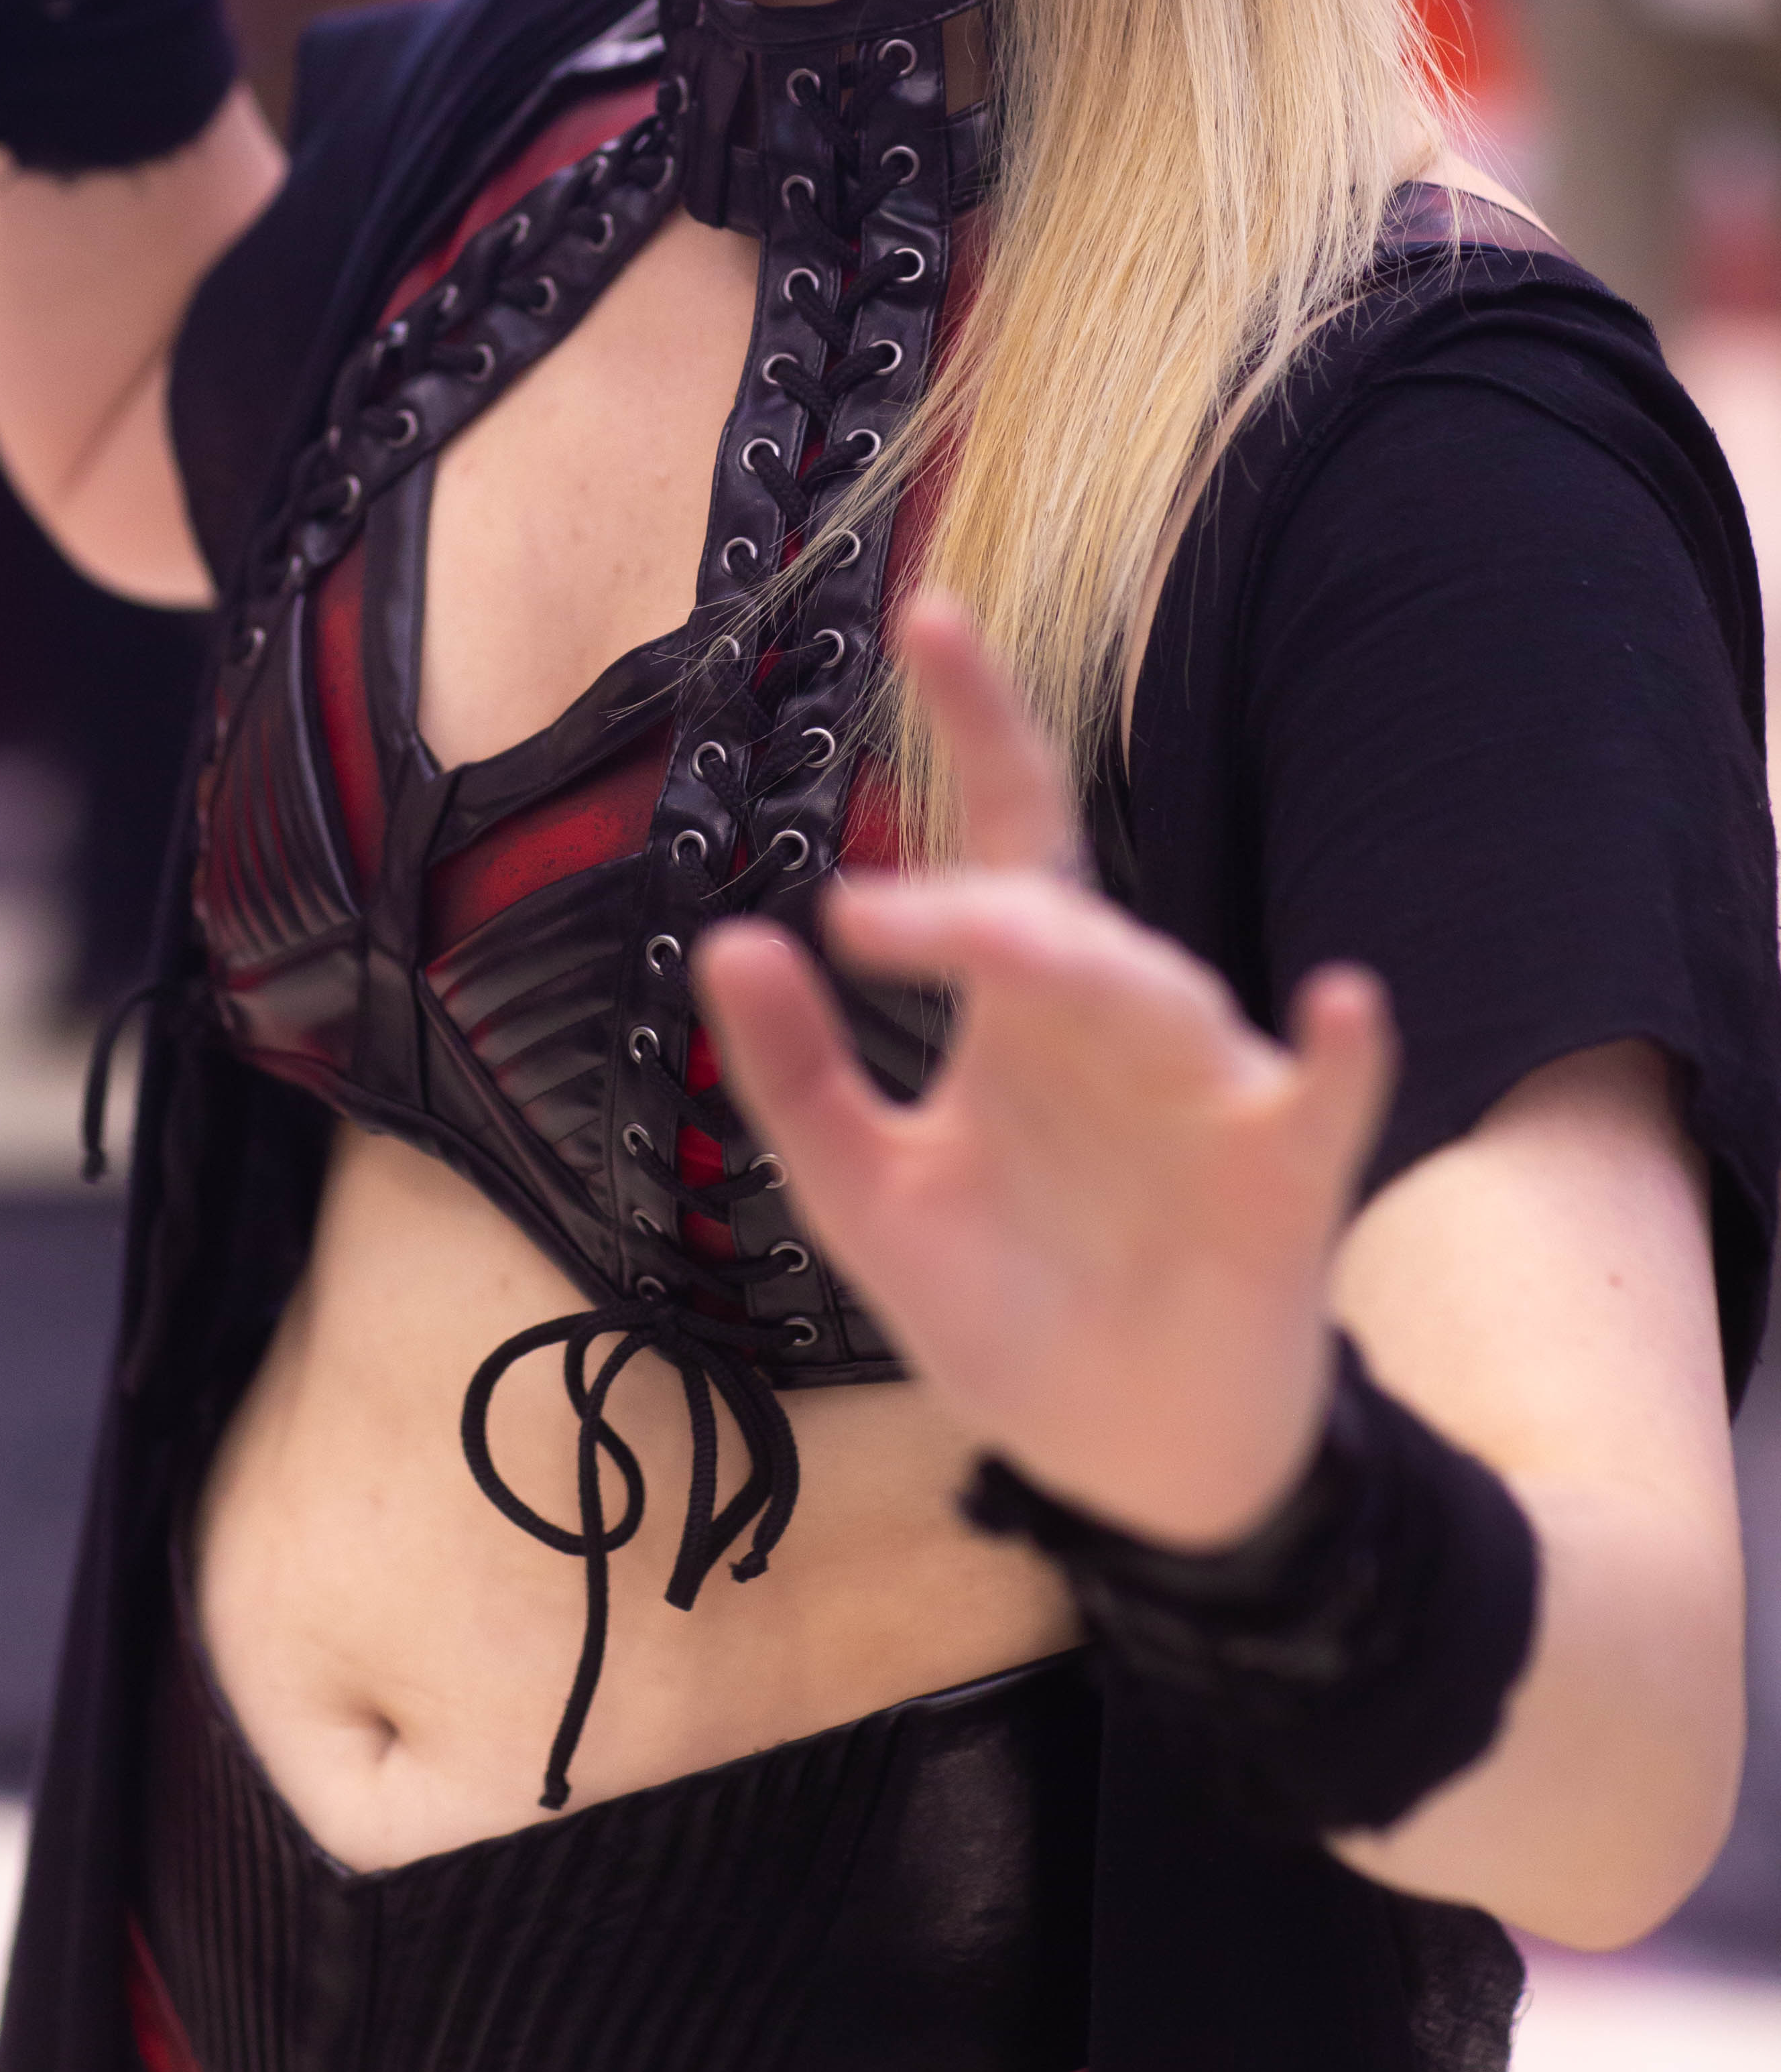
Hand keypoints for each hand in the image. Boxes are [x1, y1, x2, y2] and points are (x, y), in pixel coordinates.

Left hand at [694, 596, 1395, 1550]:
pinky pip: (1326, 1100)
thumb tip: (729, 938)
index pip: (1005, 835)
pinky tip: (1343, 1003)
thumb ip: (797, 1080)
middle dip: (980, 901)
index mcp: (1019, 1014)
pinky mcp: (1284, 1181)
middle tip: (874, 918)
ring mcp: (1208, 1095)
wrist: (1127, 1455)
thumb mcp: (870, 1199)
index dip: (977, 723)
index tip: (929, 616)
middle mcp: (1114, 1028)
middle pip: (1062, 918)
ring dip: (1093, 972)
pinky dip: (1343, 1053)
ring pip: (1162, 996)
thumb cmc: (1010, 1304)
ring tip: (1014, 946)